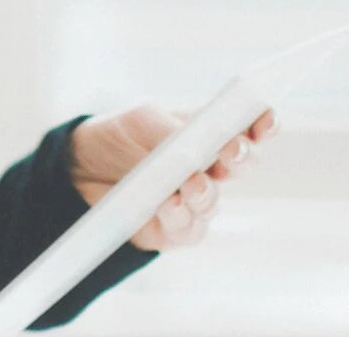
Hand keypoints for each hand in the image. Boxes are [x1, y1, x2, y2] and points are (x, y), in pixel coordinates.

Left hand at [70, 105, 277, 250]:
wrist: (83, 165)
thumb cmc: (123, 134)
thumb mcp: (141, 119)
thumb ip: (168, 128)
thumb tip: (189, 145)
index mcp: (211, 135)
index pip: (249, 129)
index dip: (263, 125)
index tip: (264, 120)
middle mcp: (211, 169)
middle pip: (241, 166)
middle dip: (241, 158)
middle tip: (230, 151)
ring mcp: (195, 201)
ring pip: (213, 201)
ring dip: (205, 193)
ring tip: (190, 183)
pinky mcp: (175, 229)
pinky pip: (189, 229)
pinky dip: (181, 218)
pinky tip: (169, 205)